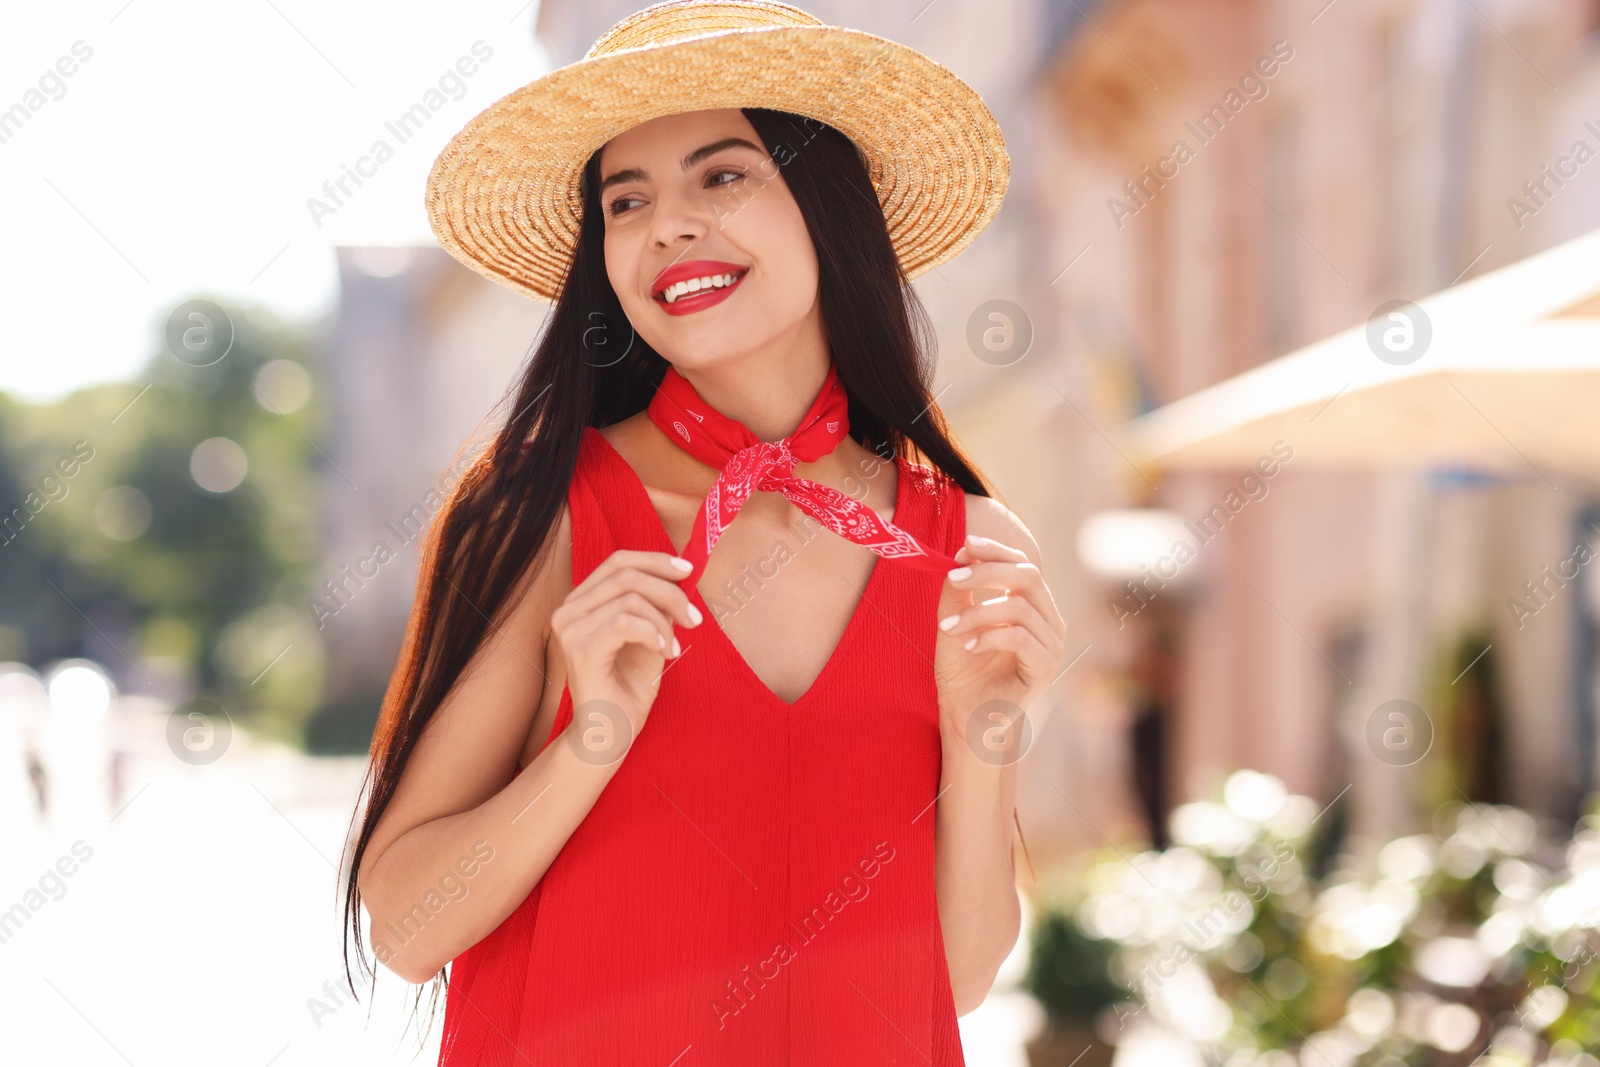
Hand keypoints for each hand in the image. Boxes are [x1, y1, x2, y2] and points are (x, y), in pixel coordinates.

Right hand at [550, 549, 702, 758]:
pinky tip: (663, 652)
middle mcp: (568, 611)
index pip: (618, 562)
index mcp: (582, 602)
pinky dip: (652, 633)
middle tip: (694, 618)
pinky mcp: (580, 650)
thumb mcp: (649, 636)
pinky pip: (624, 623)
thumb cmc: (628, 687)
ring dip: (664, 621)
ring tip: (672, 648)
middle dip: (670, 592)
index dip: (655, 560)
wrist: (610, 733)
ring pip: (630, 599)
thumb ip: (657, 605)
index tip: (688, 571)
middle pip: (626, 575)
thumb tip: (681, 575)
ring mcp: (570, 630)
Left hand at [934, 534, 1067, 748]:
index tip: (965, 545)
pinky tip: (968, 647)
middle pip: (1029, 577)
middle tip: (952, 577)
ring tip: (948, 627)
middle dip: (987, 571)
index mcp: (1033, 605)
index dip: (996, 551)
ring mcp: (1052, 646)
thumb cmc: (962, 668)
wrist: (964, 714)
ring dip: (978, 612)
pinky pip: (1021, 638)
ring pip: (1021, 608)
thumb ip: (959, 590)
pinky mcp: (1046, 669)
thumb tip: (961, 555)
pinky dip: (989, 636)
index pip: (1024, 564)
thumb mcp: (954, 620)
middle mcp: (1049, 622)